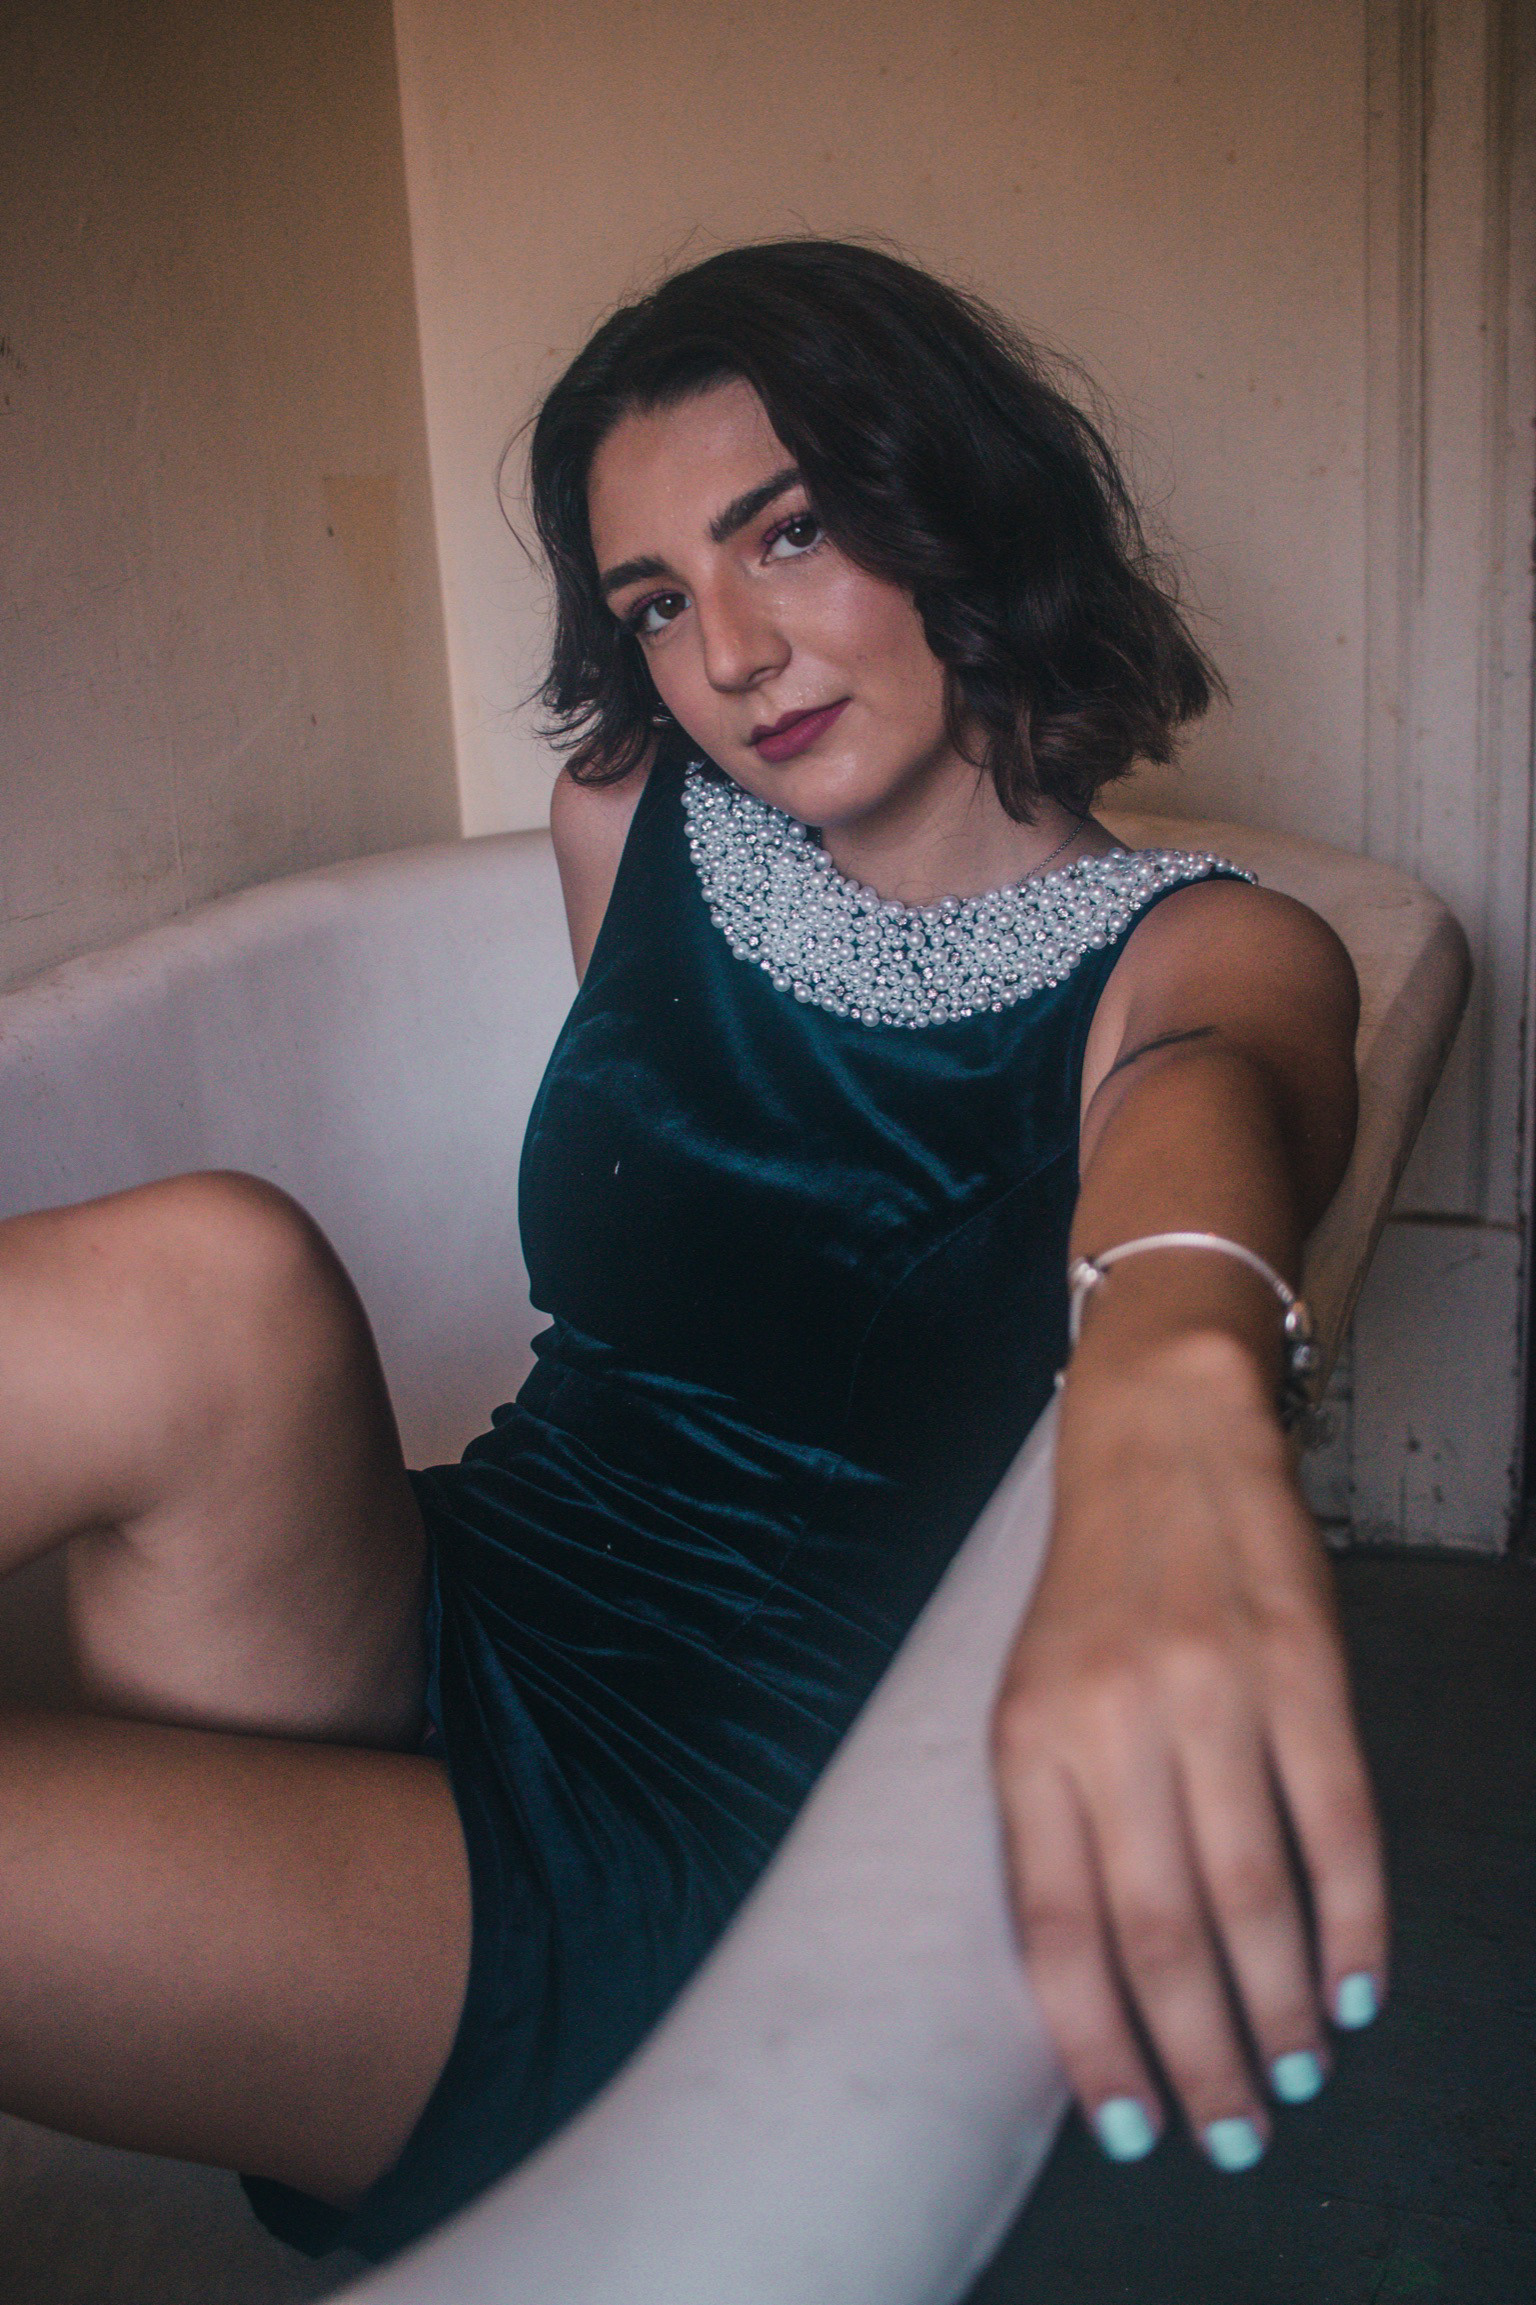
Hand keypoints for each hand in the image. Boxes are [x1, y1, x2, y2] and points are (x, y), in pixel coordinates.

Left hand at [991, 1329, 1386, 2169]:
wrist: (1158, 1433)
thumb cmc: (1088, 1592)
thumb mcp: (1030, 1697)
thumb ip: (1057, 1823)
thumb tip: (1104, 1983)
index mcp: (1025, 1743)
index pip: (1053, 1932)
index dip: (1096, 2047)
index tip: (1136, 2129)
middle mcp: (1109, 1724)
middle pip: (1158, 1934)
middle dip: (1201, 2057)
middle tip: (1236, 2135)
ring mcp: (1209, 1691)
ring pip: (1250, 1893)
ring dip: (1283, 2005)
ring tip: (1300, 2071)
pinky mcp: (1301, 1664)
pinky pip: (1334, 1819)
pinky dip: (1354, 1917)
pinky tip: (1361, 1982)